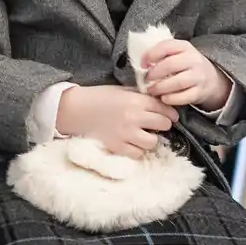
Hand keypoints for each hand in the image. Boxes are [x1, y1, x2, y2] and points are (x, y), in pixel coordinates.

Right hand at [56, 85, 178, 157]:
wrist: (75, 109)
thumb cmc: (98, 97)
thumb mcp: (122, 90)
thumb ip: (141, 96)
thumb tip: (160, 101)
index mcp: (136, 100)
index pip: (164, 109)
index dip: (170, 113)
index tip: (170, 116)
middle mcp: (134, 117)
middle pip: (163, 125)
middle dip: (162, 125)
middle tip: (157, 125)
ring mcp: (125, 134)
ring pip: (152, 142)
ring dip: (150, 139)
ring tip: (143, 135)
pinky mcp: (116, 147)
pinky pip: (137, 154)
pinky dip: (137, 150)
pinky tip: (132, 144)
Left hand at [141, 40, 231, 109]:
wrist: (210, 78)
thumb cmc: (185, 66)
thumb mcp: (176, 54)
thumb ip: (161, 56)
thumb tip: (141, 64)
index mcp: (184, 46)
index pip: (166, 46)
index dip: (151, 55)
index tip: (142, 64)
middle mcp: (193, 59)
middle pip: (170, 65)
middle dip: (154, 73)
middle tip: (146, 80)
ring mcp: (198, 76)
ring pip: (178, 82)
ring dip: (161, 87)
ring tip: (152, 91)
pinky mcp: (200, 91)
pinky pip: (184, 97)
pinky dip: (171, 99)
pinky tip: (163, 99)